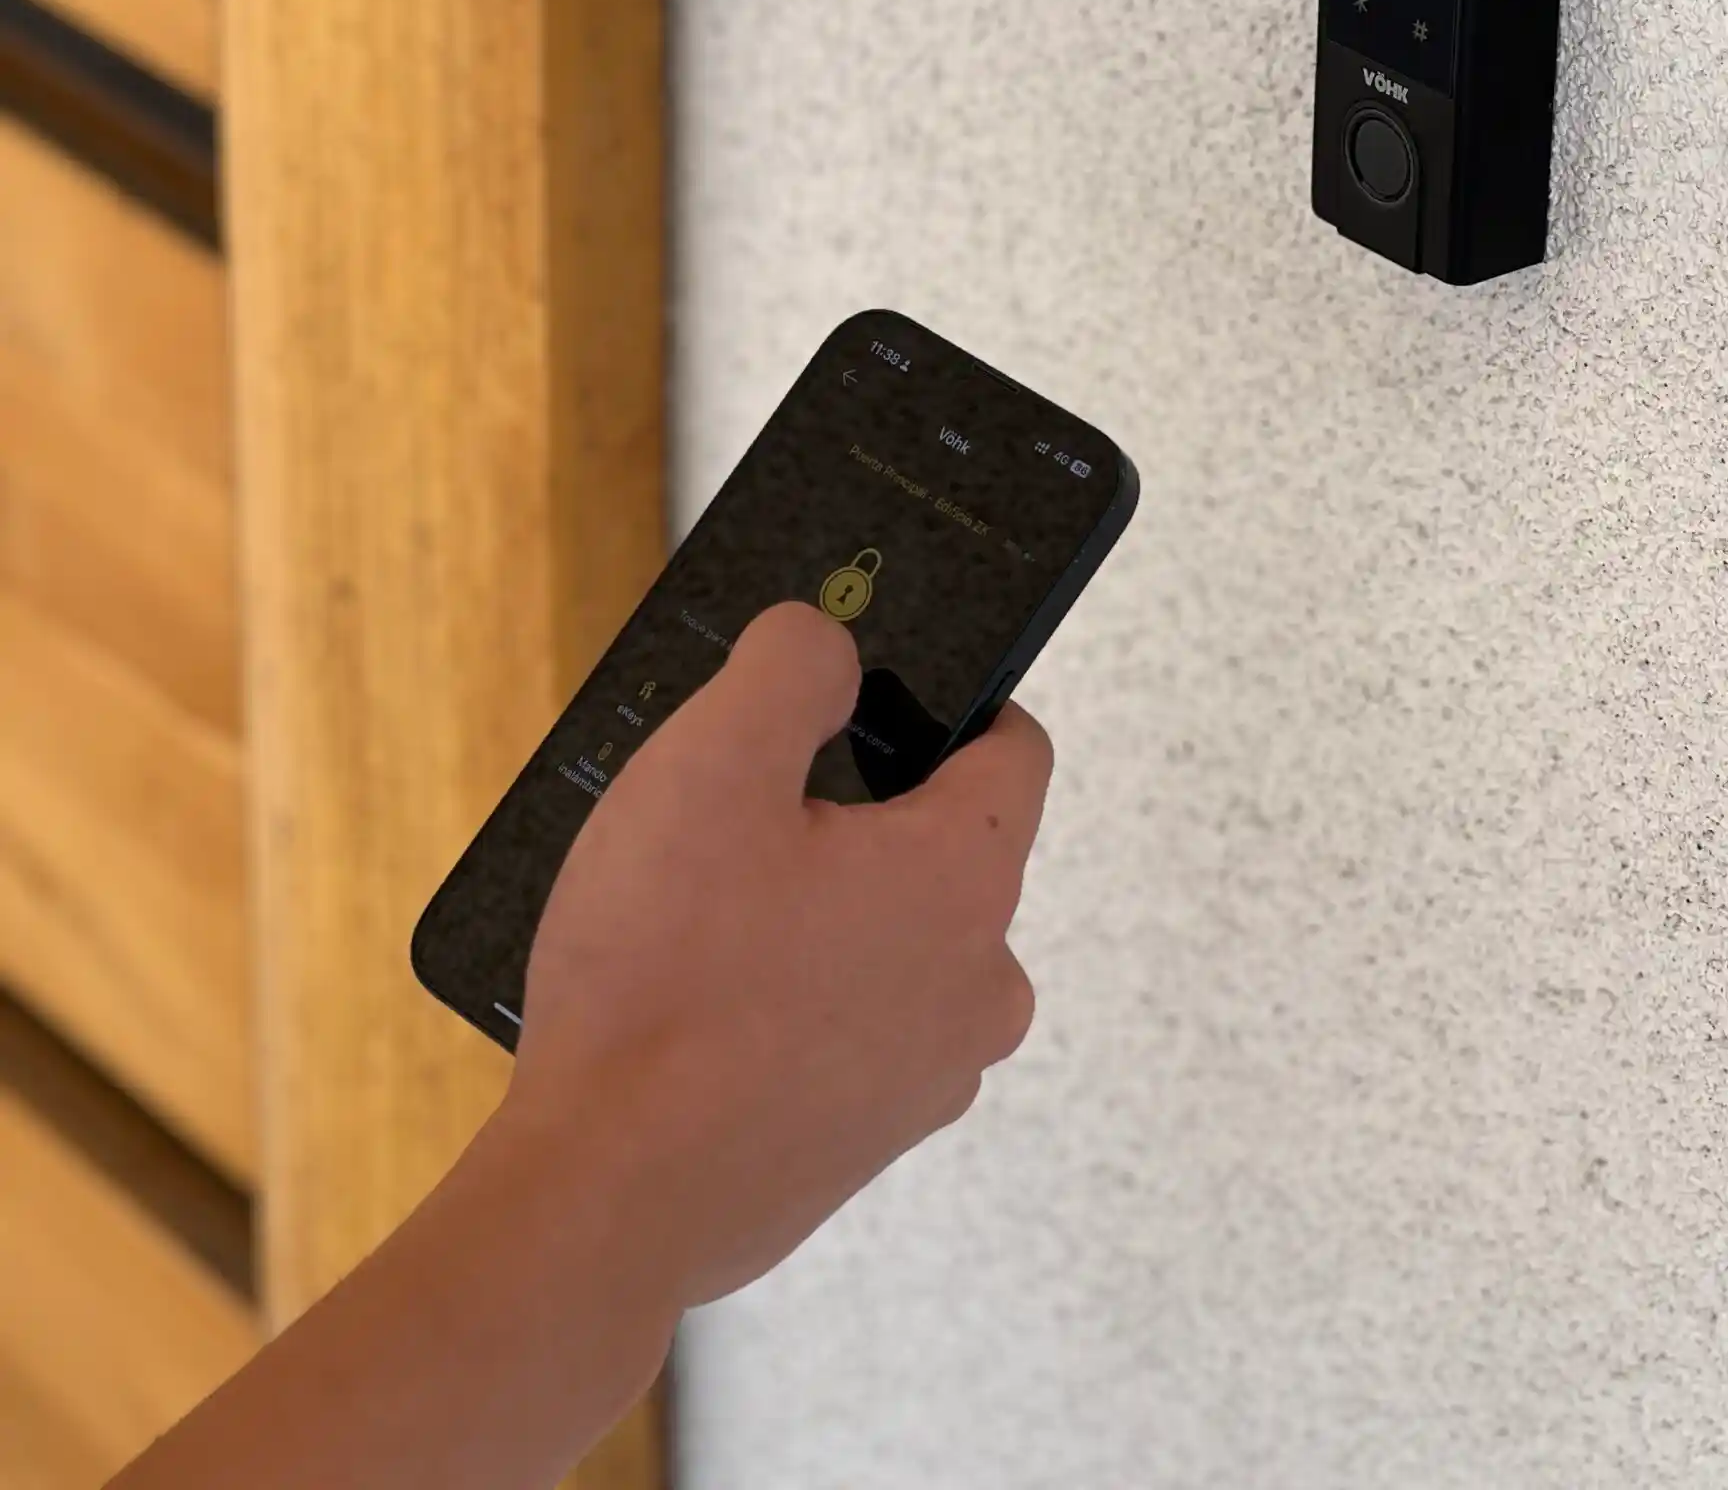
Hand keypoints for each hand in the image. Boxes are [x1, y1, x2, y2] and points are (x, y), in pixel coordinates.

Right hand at [505, 602, 1053, 1307]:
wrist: (602, 1197)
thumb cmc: (663, 979)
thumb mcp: (712, 761)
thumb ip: (788, 666)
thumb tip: (825, 644)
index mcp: (966, 878)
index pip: (1012, 748)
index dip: (945, 701)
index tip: (863, 698)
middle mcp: (978, 986)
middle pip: (939, 850)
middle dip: (852, 817)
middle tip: (740, 814)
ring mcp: (925, 1079)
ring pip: (886, 944)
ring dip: (812, 915)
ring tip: (697, 915)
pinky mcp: (861, 1146)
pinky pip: (844, 1031)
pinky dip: (785, 1003)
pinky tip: (691, 1002)